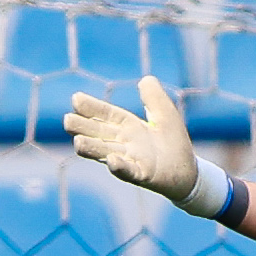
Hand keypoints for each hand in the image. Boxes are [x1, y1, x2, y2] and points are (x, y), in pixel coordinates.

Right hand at [63, 74, 199, 202]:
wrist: (188, 172)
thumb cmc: (173, 142)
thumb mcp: (166, 114)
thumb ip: (154, 97)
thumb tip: (145, 79)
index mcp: (127, 127)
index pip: (105, 115)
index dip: (91, 107)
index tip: (76, 98)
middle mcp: (123, 143)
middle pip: (99, 134)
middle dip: (83, 128)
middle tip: (67, 120)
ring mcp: (131, 160)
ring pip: (106, 153)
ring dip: (92, 149)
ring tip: (77, 143)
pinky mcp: (143, 175)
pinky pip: (129, 171)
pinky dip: (120, 167)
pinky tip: (113, 161)